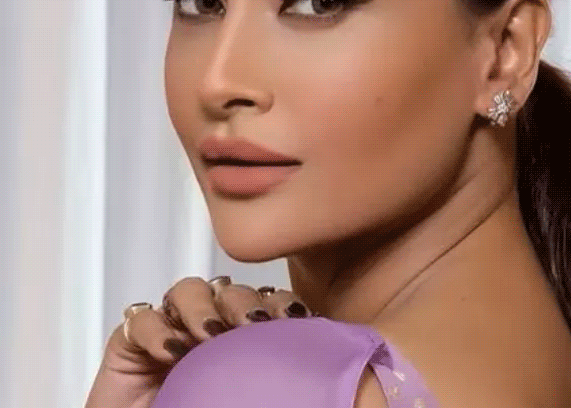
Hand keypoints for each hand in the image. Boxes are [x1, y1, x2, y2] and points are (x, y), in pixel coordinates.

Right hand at [84, 277, 313, 407]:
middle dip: (243, 302)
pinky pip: (141, 320)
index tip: (296, 320)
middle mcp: (210, 329)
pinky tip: (171, 352)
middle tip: (251, 325)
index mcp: (244, 340)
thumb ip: (276, 380)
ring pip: (189, 291)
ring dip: (202, 306)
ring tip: (210, 334)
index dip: (283, 304)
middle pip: (230, 291)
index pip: (268, 303)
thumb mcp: (250, 398)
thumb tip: (322, 374)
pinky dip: (156, 330)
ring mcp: (172, 332)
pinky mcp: (130, 344)